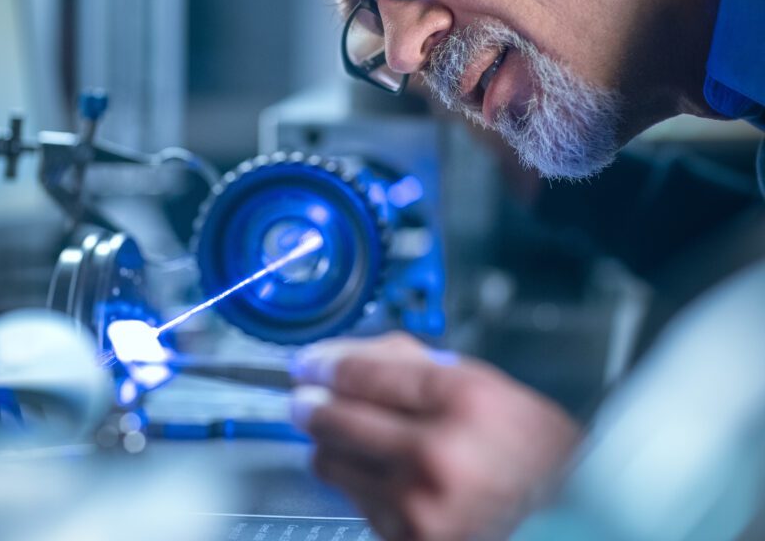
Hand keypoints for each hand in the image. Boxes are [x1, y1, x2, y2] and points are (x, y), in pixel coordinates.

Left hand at [290, 333, 579, 540]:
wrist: (566, 513)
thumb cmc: (525, 442)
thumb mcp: (475, 379)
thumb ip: (405, 361)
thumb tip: (339, 358)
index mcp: (461, 401)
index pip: (365, 376)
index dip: (325, 366)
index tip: (307, 364)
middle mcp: (437, 457)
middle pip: (337, 421)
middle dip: (312, 404)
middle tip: (306, 396)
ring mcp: (421, 508)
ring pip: (333, 464)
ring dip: (331, 443)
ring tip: (349, 432)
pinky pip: (355, 500)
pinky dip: (359, 481)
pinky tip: (383, 470)